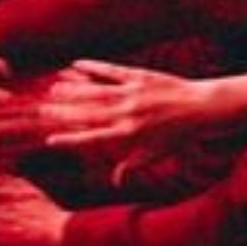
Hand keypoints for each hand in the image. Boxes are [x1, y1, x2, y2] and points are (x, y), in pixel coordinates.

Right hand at [37, 61, 246, 176]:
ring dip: (73, 90)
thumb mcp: (157, 154)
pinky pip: (112, 71)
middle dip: (64, 113)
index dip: (70, 140)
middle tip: (42, 110)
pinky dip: (93, 68)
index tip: (50, 141)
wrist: (203, 108)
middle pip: (89, 114)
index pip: (93, 139)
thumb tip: (115, 180)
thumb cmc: (179, 135)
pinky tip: (76, 65)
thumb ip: (133, 165)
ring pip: (97, 92)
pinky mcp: (140, 77)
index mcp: (130, 135)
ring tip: (53, 88)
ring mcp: (133, 94)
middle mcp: (128, 115)